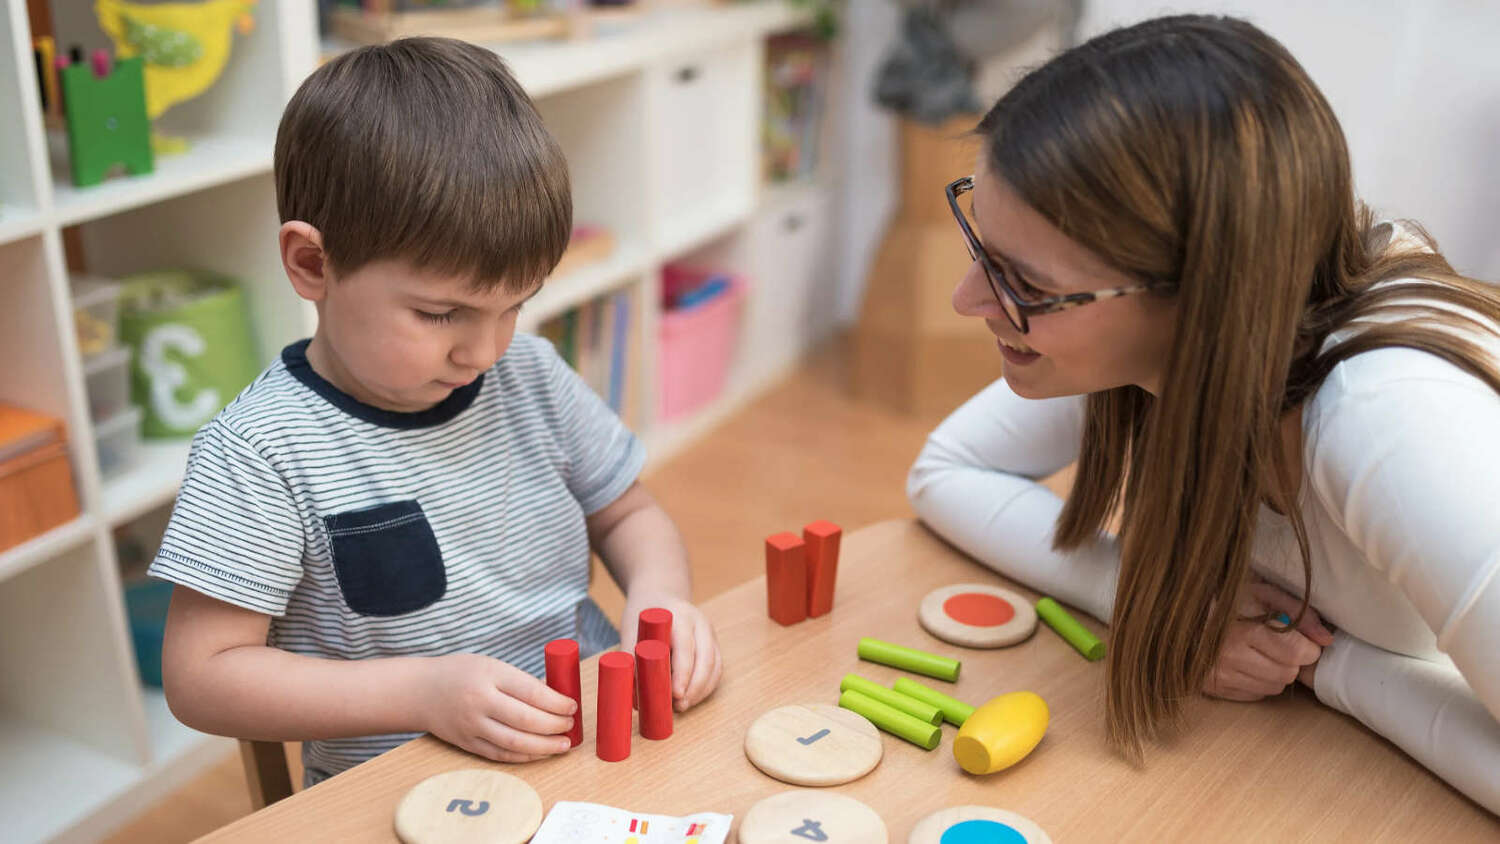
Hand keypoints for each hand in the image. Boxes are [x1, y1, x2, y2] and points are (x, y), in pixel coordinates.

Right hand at [418, 653, 577, 762]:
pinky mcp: (467, 744)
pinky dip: (524, 756)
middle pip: (526, 720)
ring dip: (544, 746)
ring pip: (514, 742)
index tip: (572, 706)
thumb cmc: (461, 673)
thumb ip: (520, 681)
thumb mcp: (491, 665)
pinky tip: (540, 753)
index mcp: (489, 675)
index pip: (531, 692)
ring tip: (563, 744)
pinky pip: (500, 754)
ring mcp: (472, 726)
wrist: (419, 691)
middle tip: (570, 726)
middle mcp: (479, 702)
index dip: (557, 702)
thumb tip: (555, 699)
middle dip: (554, 725)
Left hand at [620, 592, 722, 711]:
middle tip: (679, 706)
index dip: (683, 673)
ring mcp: (709, 633)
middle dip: (695, 687)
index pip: (686, 648)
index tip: (676, 694)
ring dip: (701, 690)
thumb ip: (631, 658)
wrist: (659, 593)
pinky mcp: (713, 644)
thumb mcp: (631, 629)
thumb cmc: (643, 613)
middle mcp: (700, 622)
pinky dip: (706, 686)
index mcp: (680, 615)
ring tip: (683, 706)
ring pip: (714, 666)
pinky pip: (716, 668)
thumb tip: (632, 694)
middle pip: (706, 659)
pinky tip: (692, 697)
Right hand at [1203, 579, 1333, 701]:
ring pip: (1274, 687)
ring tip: (1261, 653)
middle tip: (1277, 644)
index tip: (1301, 639)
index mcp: (1242, 632)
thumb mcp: (1259, 593)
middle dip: (1291, 660)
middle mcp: (1230, 659)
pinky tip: (1247, 663)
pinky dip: (1259, 681)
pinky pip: (1256, 694)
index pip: (1295, 652)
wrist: (1178, 615)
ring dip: (1276, 672)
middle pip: (1288, 673)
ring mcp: (1221, 677)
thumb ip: (1297, 611)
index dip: (1306, 647)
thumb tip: (1327, 639)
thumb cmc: (1222, 599)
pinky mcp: (1215, 690)